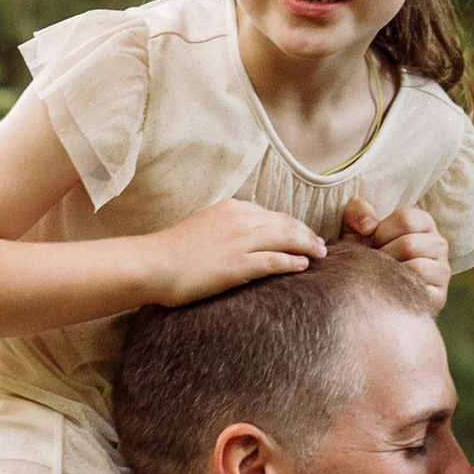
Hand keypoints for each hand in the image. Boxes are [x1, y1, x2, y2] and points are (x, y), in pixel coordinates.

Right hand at [150, 197, 326, 304]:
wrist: (152, 264)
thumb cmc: (172, 251)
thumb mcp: (204, 226)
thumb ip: (226, 227)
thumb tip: (243, 236)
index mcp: (232, 207)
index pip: (272, 214)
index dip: (291, 224)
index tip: (301, 232)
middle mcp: (240, 219)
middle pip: (285, 223)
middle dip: (306, 233)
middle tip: (320, 244)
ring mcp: (241, 241)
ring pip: (286, 238)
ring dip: (307, 246)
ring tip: (320, 254)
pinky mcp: (238, 264)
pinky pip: (276, 260)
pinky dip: (293, 262)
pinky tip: (304, 266)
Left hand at [340, 194, 451, 309]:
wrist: (363, 289)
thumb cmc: (362, 254)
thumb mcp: (354, 229)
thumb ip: (356, 213)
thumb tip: (368, 224)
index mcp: (423, 223)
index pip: (406, 219)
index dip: (382, 231)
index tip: (374, 242)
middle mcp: (438, 244)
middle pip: (409, 244)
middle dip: (383, 255)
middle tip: (376, 263)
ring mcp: (442, 271)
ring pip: (416, 266)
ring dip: (390, 273)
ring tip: (382, 275)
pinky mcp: (439, 296)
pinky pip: (418, 287)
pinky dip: (398, 288)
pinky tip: (389, 289)